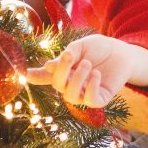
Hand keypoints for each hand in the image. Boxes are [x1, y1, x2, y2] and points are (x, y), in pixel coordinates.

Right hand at [25, 35, 147, 107]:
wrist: (122, 51)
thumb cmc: (99, 48)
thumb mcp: (81, 46)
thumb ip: (67, 56)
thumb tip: (48, 66)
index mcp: (64, 72)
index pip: (47, 76)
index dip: (35, 76)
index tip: (25, 73)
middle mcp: (72, 85)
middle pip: (58, 85)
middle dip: (61, 71)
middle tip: (70, 56)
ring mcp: (85, 94)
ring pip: (71, 97)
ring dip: (77, 79)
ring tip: (88, 64)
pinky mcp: (100, 99)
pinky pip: (90, 101)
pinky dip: (91, 87)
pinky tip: (96, 74)